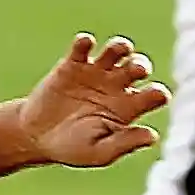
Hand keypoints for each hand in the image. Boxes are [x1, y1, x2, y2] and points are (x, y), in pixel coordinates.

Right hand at [15, 34, 167, 168]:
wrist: (36, 137)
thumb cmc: (72, 148)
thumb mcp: (99, 152)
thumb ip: (124, 143)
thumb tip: (153, 136)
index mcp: (129, 108)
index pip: (154, 95)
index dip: (159, 93)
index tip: (156, 95)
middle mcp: (117, 86)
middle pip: (138, 66)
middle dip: (141, 64)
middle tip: (138, 70)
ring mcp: (95, 73)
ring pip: (116, 50)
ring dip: (120, 46)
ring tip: (119, 50)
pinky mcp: (72, 65)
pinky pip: (82, 47)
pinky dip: (84, 42)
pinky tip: (85, 43)